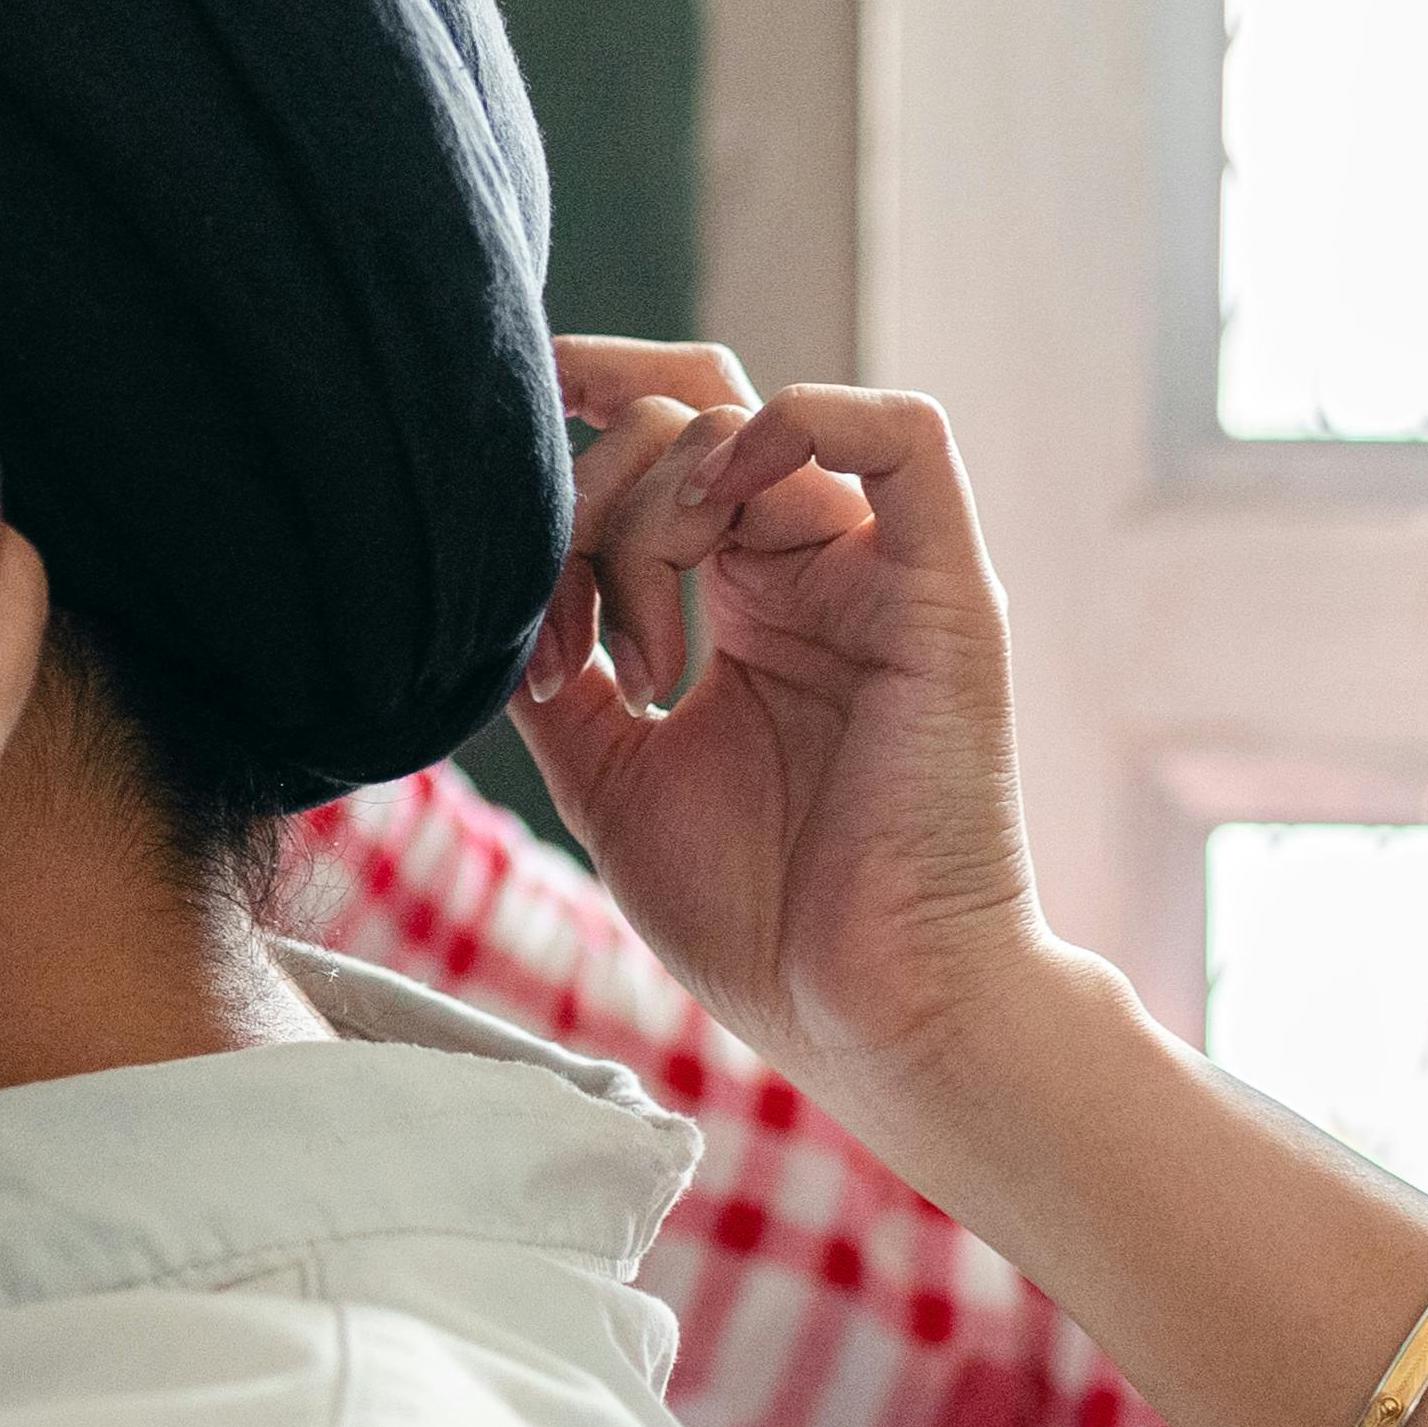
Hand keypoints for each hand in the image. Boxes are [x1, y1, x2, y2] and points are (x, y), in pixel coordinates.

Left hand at [504, 342, 1081, 1120]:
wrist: (866, 1020)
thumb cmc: (757, 921)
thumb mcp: (610, 774)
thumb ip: (560, 666)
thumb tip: (493, 582)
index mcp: (750, 600)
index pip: (667, 437)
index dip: (578, 406)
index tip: (482, 450)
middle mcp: (817, 568)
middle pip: (688, 418)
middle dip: (586, 497)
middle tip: (563, 647)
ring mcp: (882, 575)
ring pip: (752, 422)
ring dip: (652, 509)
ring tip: (635, 657)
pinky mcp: (945, 596)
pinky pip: (904, 438)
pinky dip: (801, 423)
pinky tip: (720, 502)